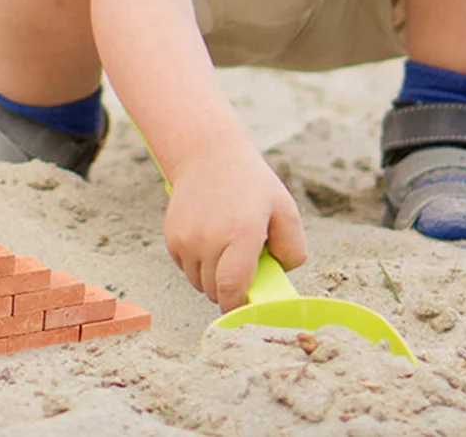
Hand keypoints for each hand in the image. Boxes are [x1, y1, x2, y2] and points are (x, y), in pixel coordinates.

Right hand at [163, 140, 306, 312]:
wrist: (207, 155)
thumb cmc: (250, 183)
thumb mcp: (285, 209)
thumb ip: (294, 249)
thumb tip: (280, 275)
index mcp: (240, 234)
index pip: (231, 290)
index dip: (239, 308)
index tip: (247, 311)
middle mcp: (208, 239)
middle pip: (215, 291)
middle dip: (230, 289)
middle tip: (244, 267)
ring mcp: (186, 238)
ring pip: (199, 282)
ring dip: (213, 278)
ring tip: (226, 252)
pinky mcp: (171, 237)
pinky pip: (186, 267)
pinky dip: (198, 264)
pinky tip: (209, 241)